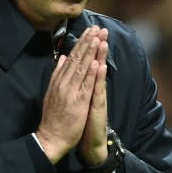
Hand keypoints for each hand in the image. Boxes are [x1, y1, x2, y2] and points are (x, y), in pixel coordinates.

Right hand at [37, 26, 101, 162]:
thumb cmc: (53, 117)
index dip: (81, 43)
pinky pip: (86, 86)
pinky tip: (96, 62)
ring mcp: (70, 92)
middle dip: (87, 42)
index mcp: (58, 80)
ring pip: (82, 68)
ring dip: (90, 52)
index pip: (72, 57)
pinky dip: (90, 74)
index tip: (89, 31)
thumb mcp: (52, 91)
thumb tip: (63, 58)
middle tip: (96, 28)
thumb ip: (58, 74)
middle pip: (77, 59)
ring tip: (97, 38)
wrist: (49, 138)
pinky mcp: (77, 103)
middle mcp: (63, 83)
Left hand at [79, 28, 108, 165]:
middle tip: (102, 29)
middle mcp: (92, 90)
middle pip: (95, 64)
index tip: (92, 30)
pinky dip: (99, 78)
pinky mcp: (96, 109)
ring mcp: (95, 99)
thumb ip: (76, 81)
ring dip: (100, 57)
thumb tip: (68, 63)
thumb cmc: (80, 122)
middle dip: (97, 46)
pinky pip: (97, 91)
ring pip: (98, 75)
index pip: (88, 62)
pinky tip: (101, 67)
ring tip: (103, 41)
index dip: (90, 46)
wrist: (88, 143)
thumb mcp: (78, 100)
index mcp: (86, 87)